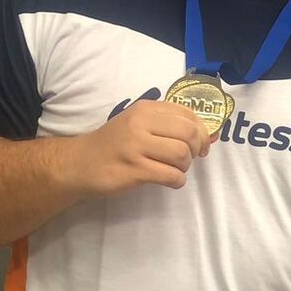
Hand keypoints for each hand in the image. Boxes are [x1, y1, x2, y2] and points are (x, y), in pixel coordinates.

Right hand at [64, 99, 210, 196]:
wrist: (79, 163)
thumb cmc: (114, 144)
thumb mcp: (139, 125)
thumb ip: (170, 126)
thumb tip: (211, 136)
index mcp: (145, 109)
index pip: (188, 114)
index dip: (202, 131)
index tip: (200, 145)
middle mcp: (140, 123)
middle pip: (188, 133)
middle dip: (195, 150)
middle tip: (188, 159)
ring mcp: (135, 146)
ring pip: (181, 155)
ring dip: (184, 166)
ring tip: (174, 170)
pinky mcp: (133, 169)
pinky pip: (170, 175)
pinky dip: (177, 181)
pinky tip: (169, 181)